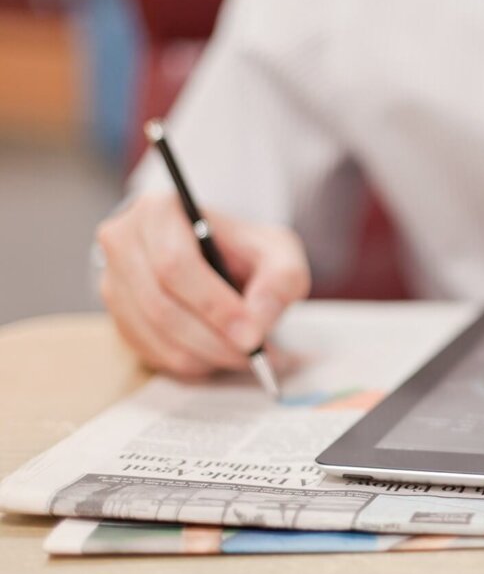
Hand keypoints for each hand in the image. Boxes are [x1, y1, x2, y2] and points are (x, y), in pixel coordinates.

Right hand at [96, 193, 310, 377]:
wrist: (223, 259)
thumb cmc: (247, 251)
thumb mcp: (279, 253)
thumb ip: (279, 281)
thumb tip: (256, 322)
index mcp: (159, 211)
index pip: (175, 264)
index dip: (213, 305)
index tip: (252, 335)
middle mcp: (123, 242)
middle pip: (160, 304)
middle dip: (213, 338)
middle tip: (255, 353)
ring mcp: (113, 281)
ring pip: (155, 334)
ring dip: (205, 355)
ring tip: (247, 356)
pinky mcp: (119, 317)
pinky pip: (150, 352)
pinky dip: (191, 362)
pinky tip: (221, 355)